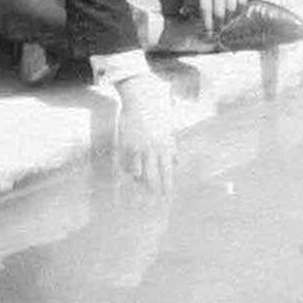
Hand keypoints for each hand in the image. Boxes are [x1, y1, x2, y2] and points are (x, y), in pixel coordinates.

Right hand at [116, 75, 175, 193]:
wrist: (141, 96)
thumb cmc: (157, 111)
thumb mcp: (169, 129)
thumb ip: (172, 147)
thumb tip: (176, 162)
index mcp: (165, 144)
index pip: (168, 172)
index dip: (167, 187)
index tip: (167, 198)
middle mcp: (153, 148)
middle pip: (153, 176)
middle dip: (153, 192)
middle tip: (152, 205)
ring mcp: (138, 146)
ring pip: (138, 172)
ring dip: (139, 185)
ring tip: (138, 199)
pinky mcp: (126, 142)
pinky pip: (126, 162)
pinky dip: (128, 171)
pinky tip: (128, 178)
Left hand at [191, 0, 246, 35]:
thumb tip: (184, 12)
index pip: (205, 9)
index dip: (206, 24)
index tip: (206, 35)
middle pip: (219, 12)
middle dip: (218, 26)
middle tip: (217, 34)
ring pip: (231, 9)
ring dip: (228, 20)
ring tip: (224, 25)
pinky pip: (242, 2)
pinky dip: (239, 11)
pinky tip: (235, 15)